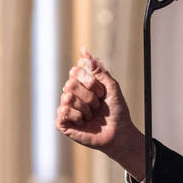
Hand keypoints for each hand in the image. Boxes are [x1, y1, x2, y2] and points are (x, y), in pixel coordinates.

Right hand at [55, 47, 139, 163]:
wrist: (119, 133)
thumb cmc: (116, 111)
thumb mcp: (110, 85)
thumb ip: (97, 68)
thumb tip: (83, 49)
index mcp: (81, 84)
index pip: (76, 71)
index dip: (91, 82)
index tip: (102, 93)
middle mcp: (71, 94)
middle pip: (70, 83)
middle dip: (90, 96)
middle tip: (98, 106)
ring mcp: (65, 108)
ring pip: (67, 97)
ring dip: (85, 107)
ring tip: (91, 115)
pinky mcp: (62, 123)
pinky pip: (63, 111)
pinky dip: (77, 117)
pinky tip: (82, 123)